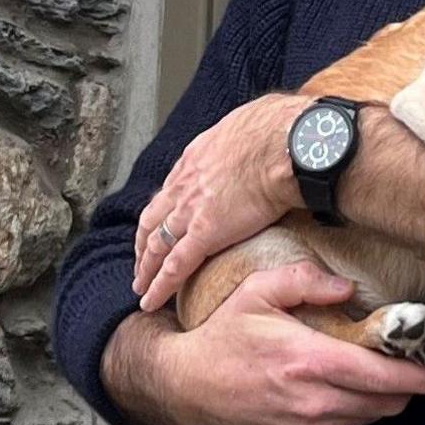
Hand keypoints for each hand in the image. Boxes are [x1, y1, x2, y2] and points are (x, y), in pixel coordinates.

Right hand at [113, 262, 424, 424]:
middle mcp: (315, 402)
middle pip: (390, 400)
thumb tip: (347, 289)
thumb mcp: (259, 291)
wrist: (189, 386)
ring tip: (390, 370)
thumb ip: (306, 282)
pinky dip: (362, 406)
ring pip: (374, 414)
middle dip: (415, 384)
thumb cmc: (224, 336)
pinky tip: (351, 384)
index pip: (385, 377)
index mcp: (310, 362)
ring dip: (388, 395)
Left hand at [133, 92, 311, 311]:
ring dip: (145, 268)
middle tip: (141, 259)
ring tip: (141, 286)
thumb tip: (263, 136)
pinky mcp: (204, 234)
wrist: (283, 144)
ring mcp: (191, 211)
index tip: (162, 224)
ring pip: (156, 245)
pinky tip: (150, 300)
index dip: (163, 211)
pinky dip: (159, 286)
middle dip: (144, 242)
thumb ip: (245, 137)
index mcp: (195, 160)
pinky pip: (174, 266)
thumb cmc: (276, 131)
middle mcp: (184, 186)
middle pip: (153, 219)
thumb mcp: (249, 124)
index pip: (170, 191)